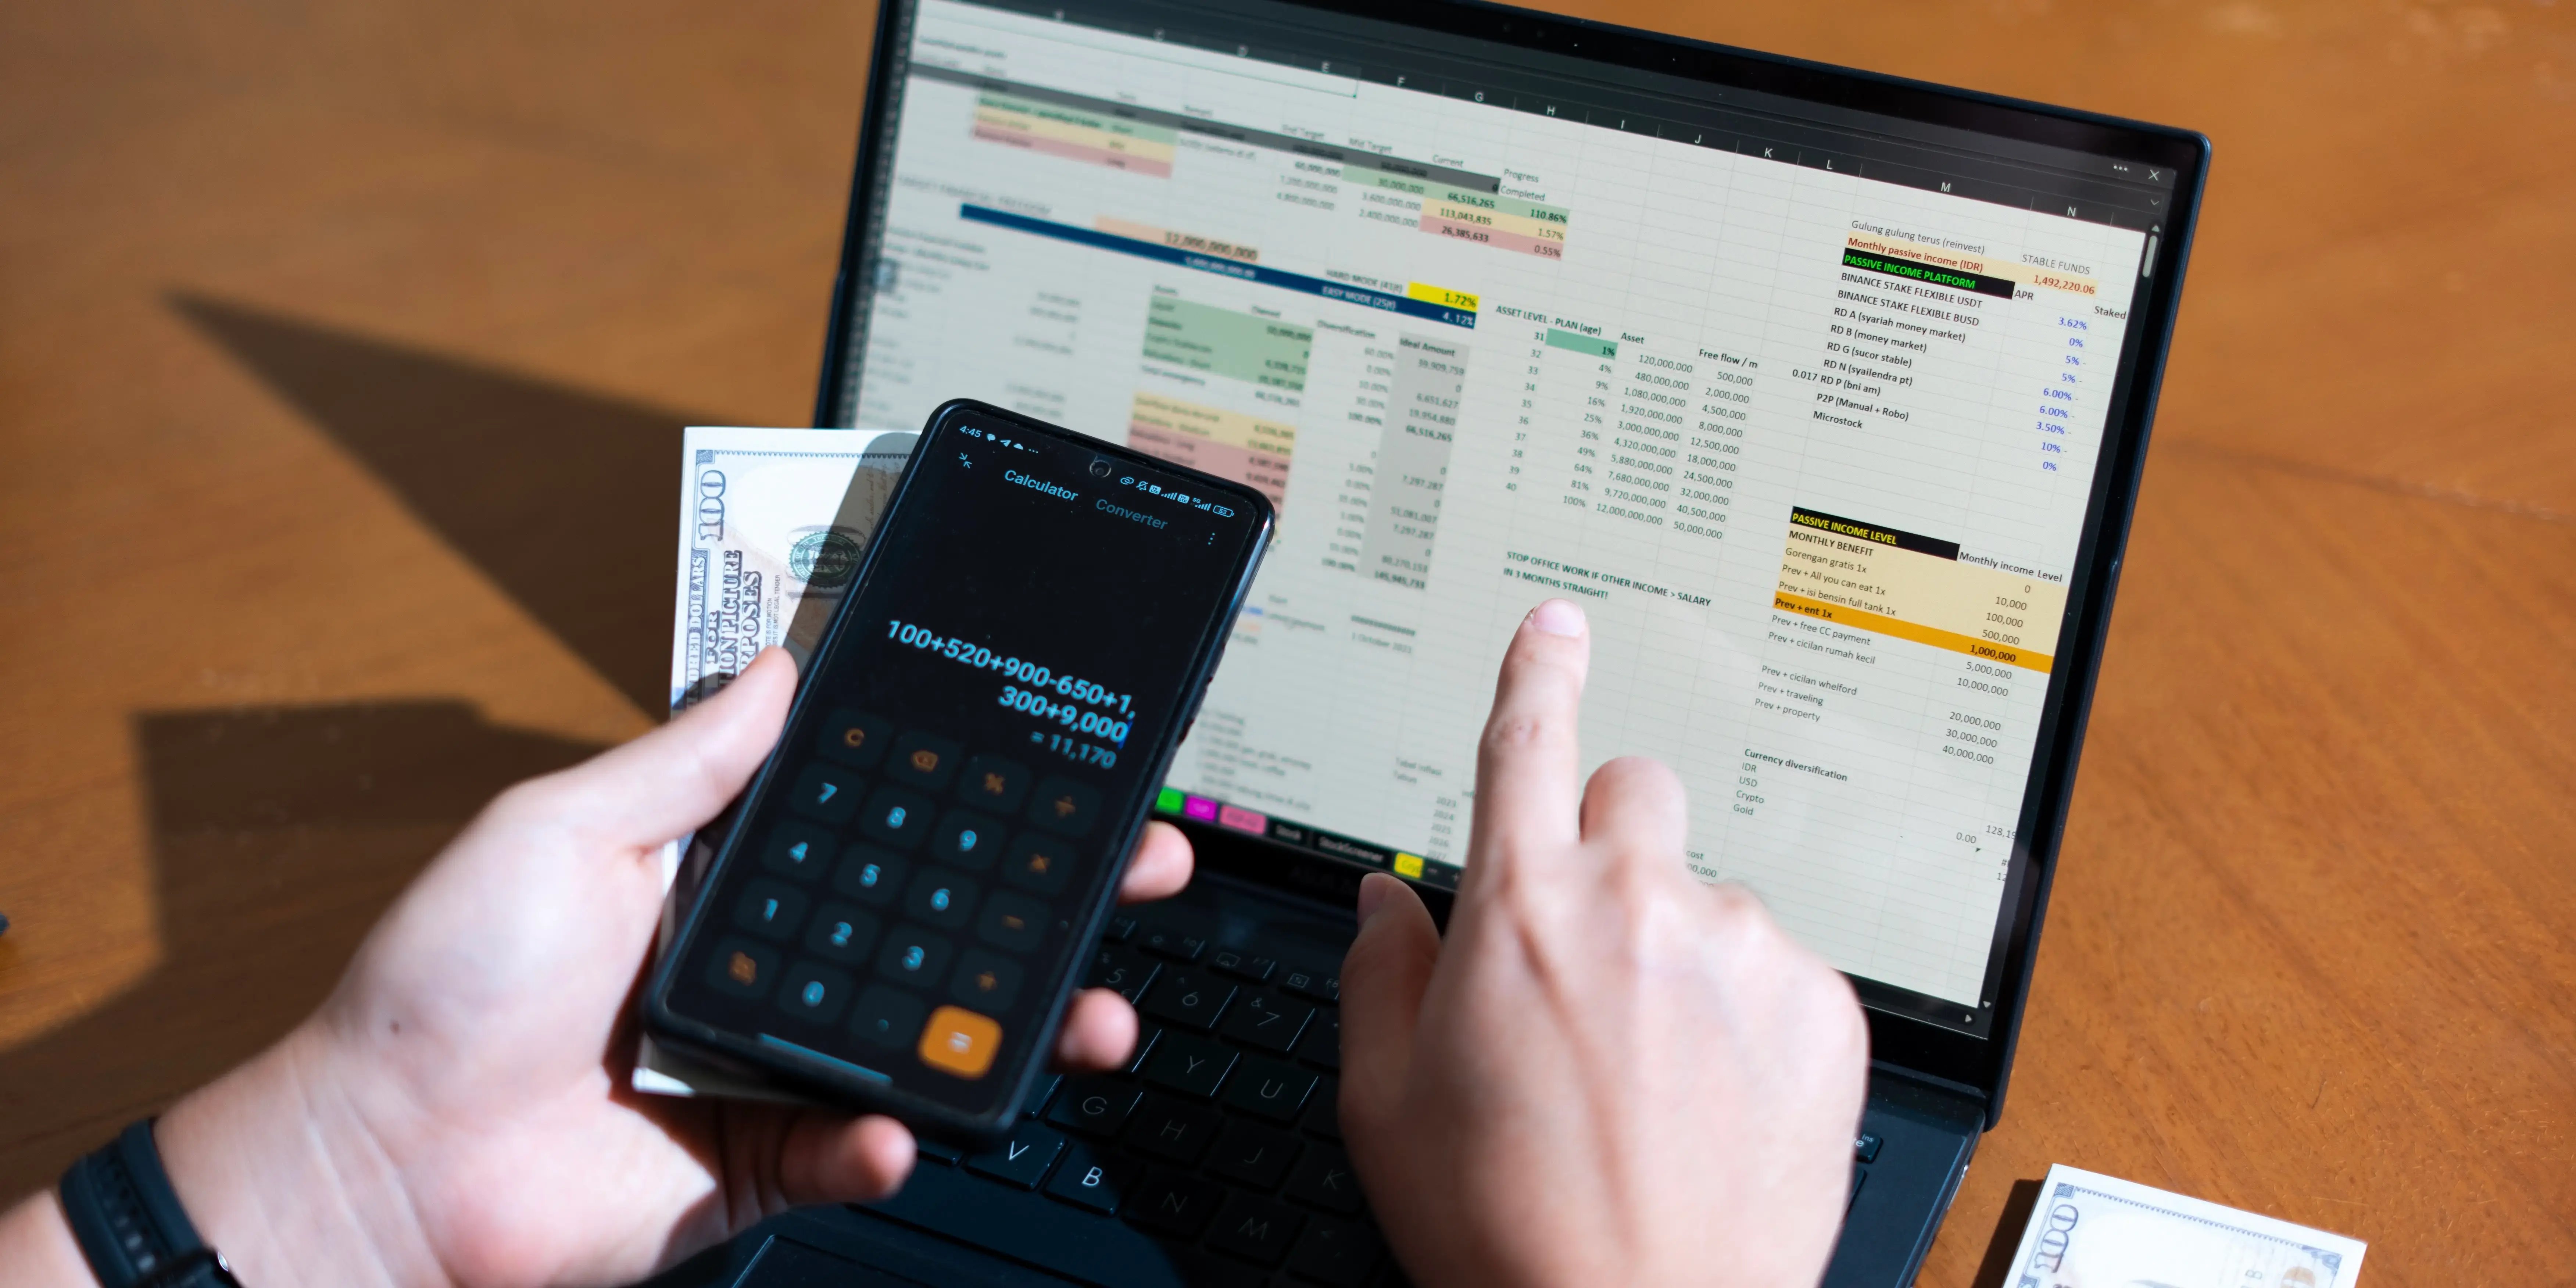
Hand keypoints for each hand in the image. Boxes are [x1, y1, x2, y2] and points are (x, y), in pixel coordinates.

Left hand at [0, 647, 1190, 1287]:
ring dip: (1017, 1032)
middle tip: (1142, 872)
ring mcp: (770, 1069)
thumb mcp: (559, 829)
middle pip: (933, 930)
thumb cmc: (439, 990)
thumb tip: (778, 665)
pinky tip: (898, 1126)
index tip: (1063, 771)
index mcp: (725, 880)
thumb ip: (686, 761)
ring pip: (924, 1045)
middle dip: (1046, 906)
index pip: (880, 828)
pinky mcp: (760, 1166)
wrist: (376, 1165)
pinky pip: (851, 1152)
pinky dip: (886, 1142)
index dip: (974, 800)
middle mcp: (766, 967)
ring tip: (1094, 1019)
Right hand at [1338, 600, 1868, 1287]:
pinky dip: (1750, 1015)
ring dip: (1682, 949)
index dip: (1537, 669)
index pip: (1527, 740)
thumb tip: (1392, 904)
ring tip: (1655, 1070)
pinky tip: (1714, 1098)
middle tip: (1592, 944)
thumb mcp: (1387, 1102)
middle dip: (1610, 839)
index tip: (1557, 626)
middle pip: (1637, 790)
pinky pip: (1782, 967)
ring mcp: (1742, 949)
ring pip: (1711, 894)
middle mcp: (1638, 902)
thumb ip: (1384, 975)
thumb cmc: (1507, 1226)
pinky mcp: (1823, 1007)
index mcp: (1521, 909)